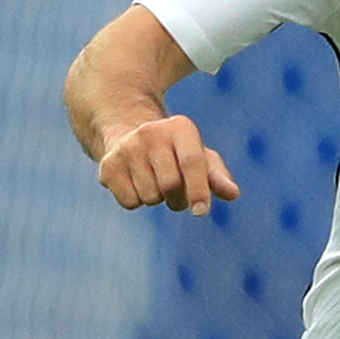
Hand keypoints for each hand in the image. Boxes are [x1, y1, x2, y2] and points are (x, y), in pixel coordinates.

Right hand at [99, 113, 240, 214]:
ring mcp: (126, 147)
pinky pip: (130, 202)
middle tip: (177, 193)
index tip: (201, 211)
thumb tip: (232, 193)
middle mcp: (151, 132)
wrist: (130, 136)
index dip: (198, 190)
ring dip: (158, 200)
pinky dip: (137, 202)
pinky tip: (137, 184)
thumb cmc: (177, 153)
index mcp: (180, 127)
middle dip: (178, 199)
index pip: (192, 162)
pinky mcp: (107, 165)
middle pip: (170, 185)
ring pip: (150, 196)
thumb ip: (218, 177)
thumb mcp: (201, 158)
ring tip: (155, 183)